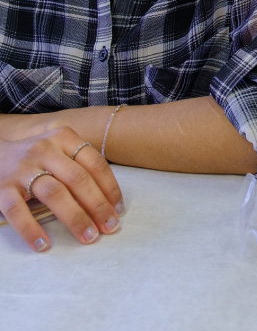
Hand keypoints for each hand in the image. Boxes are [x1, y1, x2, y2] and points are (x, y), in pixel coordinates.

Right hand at [0, 127, 123, 251]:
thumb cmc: (36, 158)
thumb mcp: (59, 150)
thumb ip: (80, 166)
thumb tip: (109, 199)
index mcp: (64, 138)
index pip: (95, 163)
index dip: (110, 187)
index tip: (119, 209)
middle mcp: (45, 150)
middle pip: (78, 179)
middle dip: (98, 206)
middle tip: (110, 227)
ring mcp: (22, 169)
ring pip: (54, 194)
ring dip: (75, 218)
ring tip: (88, 236)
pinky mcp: (2, 188)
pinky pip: (18, 211)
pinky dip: (31, 229)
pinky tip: (43, 244)